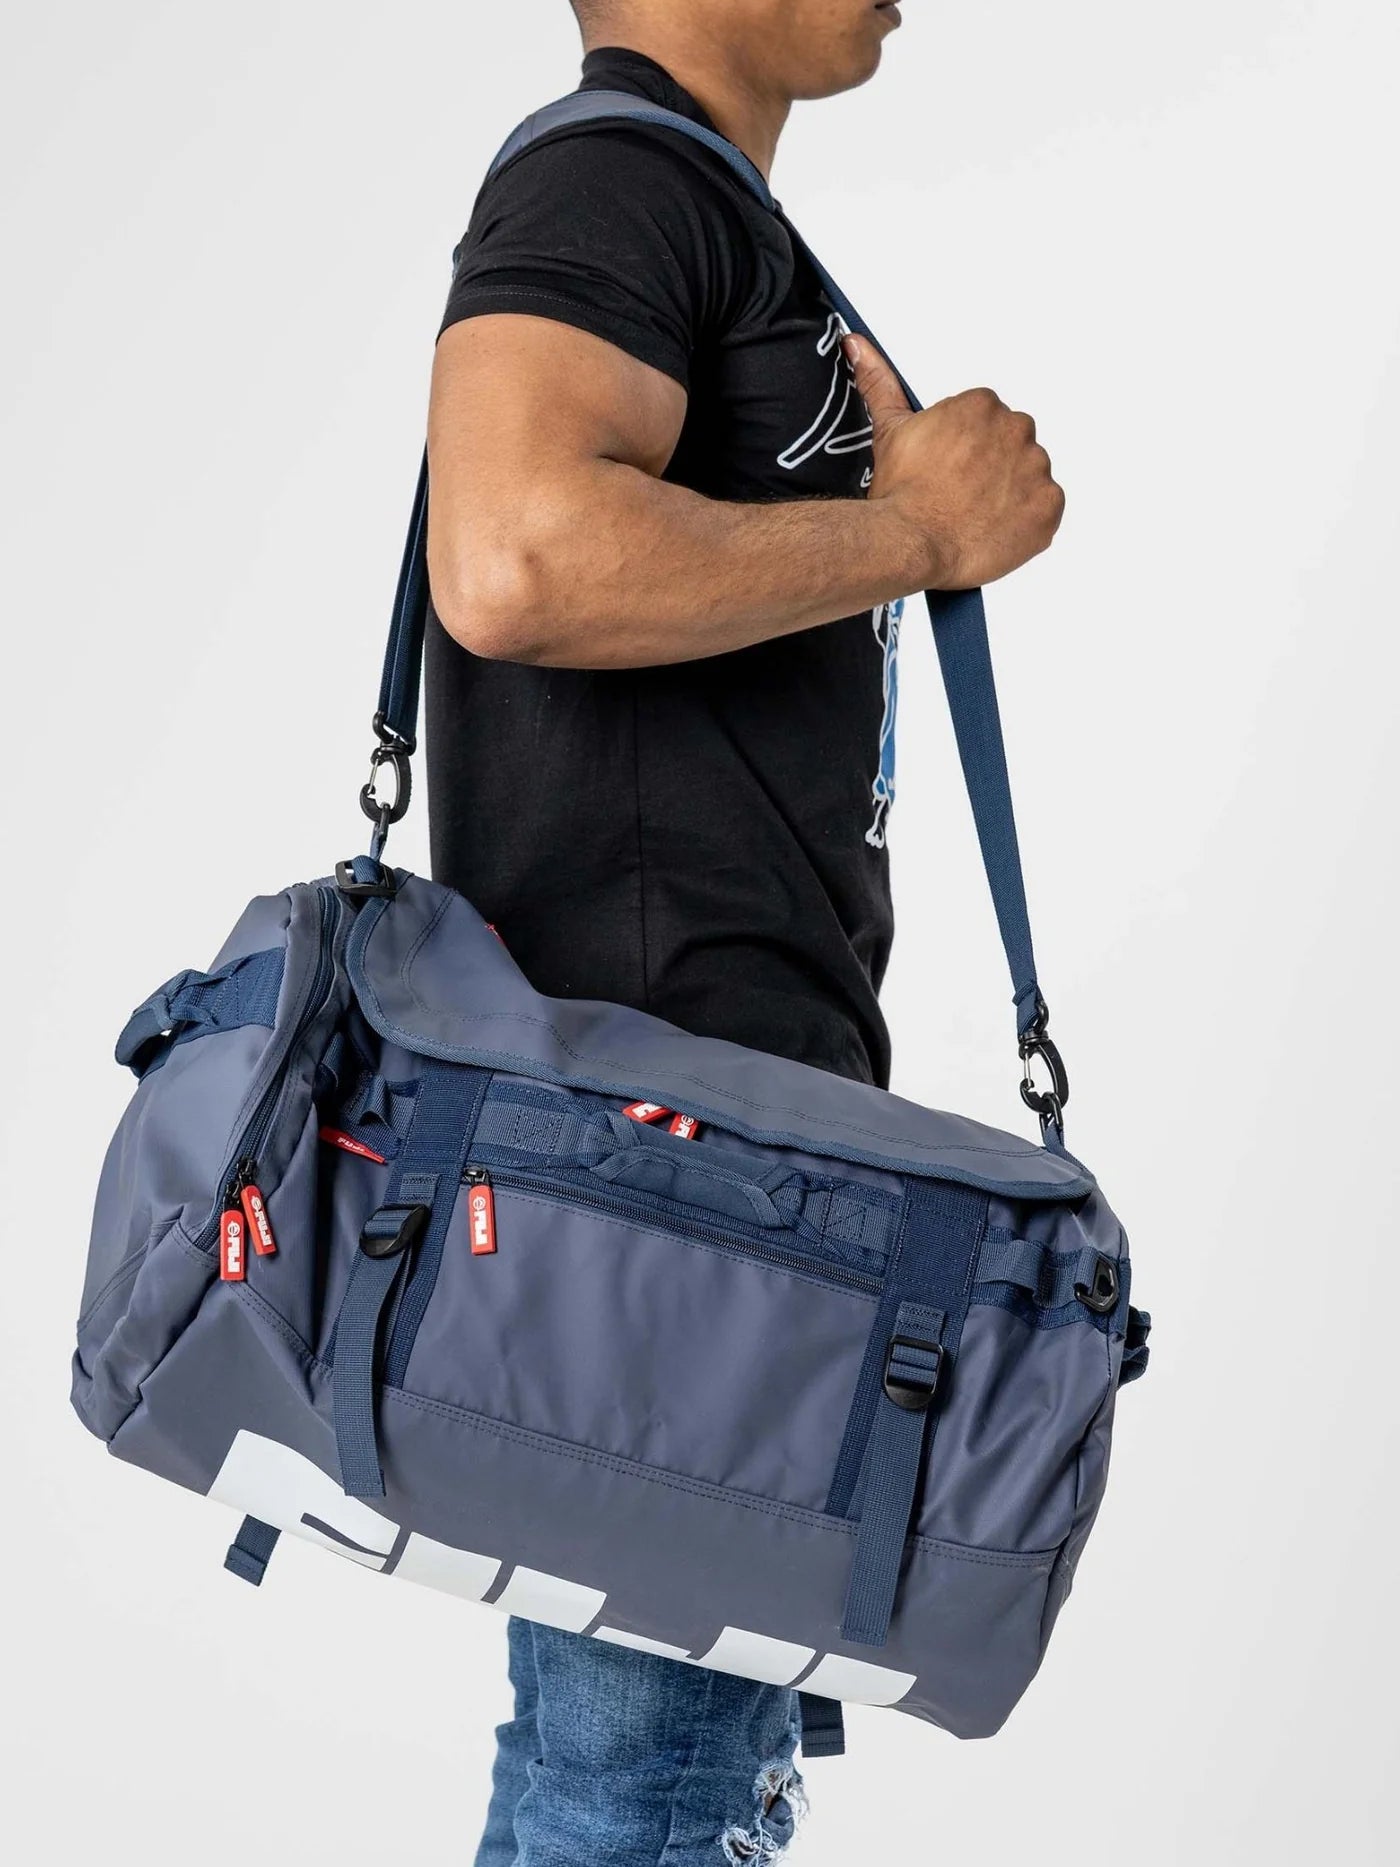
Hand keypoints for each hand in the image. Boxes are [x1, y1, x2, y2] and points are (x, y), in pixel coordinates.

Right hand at [843, 335, 1064, 589]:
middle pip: (1011, 445)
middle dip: (992, 467)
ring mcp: (1036, 469)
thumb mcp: (889, 431)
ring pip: (1029, 476)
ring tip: (976, 516)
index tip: (949, 470)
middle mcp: (1016, 429)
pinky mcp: (1049, 507)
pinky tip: (996, 530)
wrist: (911, 545)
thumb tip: (857, 344)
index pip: (984, 422)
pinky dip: (1027, 521)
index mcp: (982, 405)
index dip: (965, 450)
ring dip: (1011, 492)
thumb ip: (880, 383)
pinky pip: (1047, 510)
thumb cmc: (901, 493)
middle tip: (961, 494)